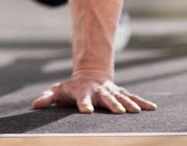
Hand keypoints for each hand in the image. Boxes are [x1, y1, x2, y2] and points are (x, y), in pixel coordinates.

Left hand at [32, 74, 156, 113]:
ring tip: (136, 112)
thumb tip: (34, 105)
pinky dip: (142, 102)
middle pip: (105, 98)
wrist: (89, 75)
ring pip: (121, 97)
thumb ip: (47, 98)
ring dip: (129, 104)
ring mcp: (111, 91)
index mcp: (83, 92)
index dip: (83, 104)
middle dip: (112, 104)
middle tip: (119, 112)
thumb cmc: (71, 88)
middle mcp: (98, 91)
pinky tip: (152, 109)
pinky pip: (132, 97)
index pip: (82, 99)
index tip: (86, 111)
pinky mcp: (121, 93)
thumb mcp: (58, 91)